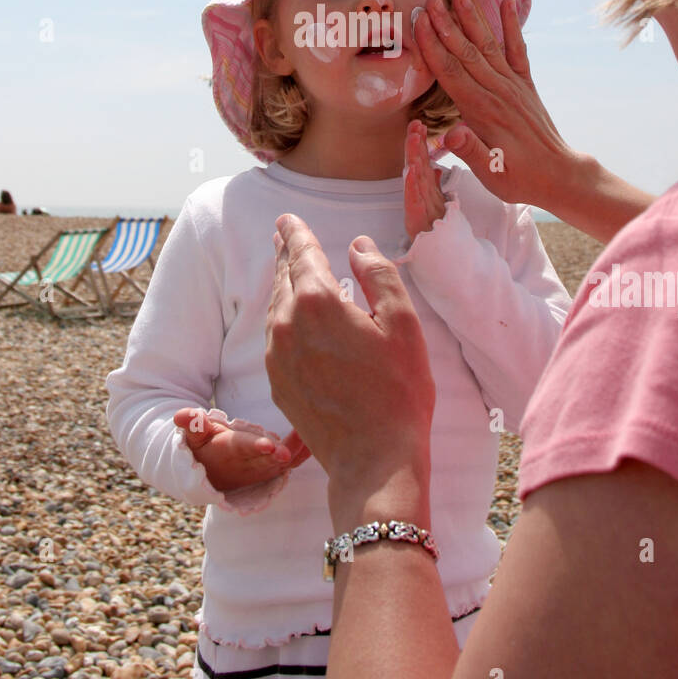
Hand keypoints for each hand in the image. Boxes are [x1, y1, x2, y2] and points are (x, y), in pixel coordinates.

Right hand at [173, 407, 309, 494]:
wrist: (210, 474)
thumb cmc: (203, 447)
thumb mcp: (194, 437)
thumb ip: (192, 425)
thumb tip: (182, 415)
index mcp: (229, 450)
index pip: (244, 448)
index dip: (258, 447)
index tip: (271, 446)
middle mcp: (249, 462)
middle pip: (268, 457)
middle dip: (282, 453)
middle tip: (296, 444)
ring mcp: (264, 467)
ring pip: (284, 459)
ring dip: (299, 448)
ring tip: (313, 432)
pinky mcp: (275, 466)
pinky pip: (294, 459)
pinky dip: (306, 451)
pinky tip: (322, 438)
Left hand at [265, 214, 434, 495]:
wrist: (373, 460)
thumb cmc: (398, 392)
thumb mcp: (403, 324)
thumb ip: (379, 275)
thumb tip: (357, 245)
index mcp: (319, 302)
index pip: (302, 254)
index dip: (296, 233)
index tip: (288, 218)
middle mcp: (288, 324)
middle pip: (283, 277)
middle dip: (286, 253)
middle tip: (285, 234)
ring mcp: (276, 356)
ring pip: (275, 306)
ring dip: (282, 284)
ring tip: (289, 270)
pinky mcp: (276, 382)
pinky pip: (274, 336)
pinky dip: (282, 316)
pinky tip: (292, 317)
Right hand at [404, 119, 445, 238]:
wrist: (440, 256)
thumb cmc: (437, 230)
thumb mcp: (439, 203)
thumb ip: (435, 186)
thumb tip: (436, 169)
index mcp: (428, 190)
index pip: (423, 161)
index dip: (420, 143)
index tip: (419, 124)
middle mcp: (421, 195)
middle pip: (417, 165)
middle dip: (415, 144)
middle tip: (414, 124)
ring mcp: (419, 206)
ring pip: (416, 178)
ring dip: (414, 157)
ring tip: (413, 138)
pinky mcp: (417, 219)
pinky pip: (415, 200)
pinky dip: (413, 185)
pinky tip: (411, 171)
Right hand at [413, 0, 571, 209]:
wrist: (559, 175)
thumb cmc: (519, 178)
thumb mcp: (491, 174)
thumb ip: (470, 151)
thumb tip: (450, 135)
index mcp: (482, 111)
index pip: (451, 71)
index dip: (433, 45)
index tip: (420, 21)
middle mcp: (498, 91)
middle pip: (465, 51)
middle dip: (446, 24)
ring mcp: (513, 85)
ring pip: (487, 45)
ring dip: (472, 18)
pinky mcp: (525, 84)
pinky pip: (518, 49)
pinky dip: (512, 25)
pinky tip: (507, 2)